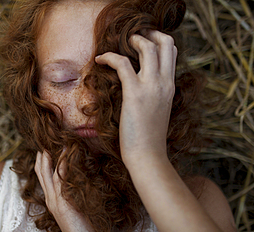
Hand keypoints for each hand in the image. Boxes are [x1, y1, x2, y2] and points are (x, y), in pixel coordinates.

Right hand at [34, 151, 99, 231]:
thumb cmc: (81, 227)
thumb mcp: (74, 207)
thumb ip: (71, 195)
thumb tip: (76, 181)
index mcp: (52, 199)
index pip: (43, 177)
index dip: (43, 162)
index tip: (45, 149)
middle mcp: (50, 198)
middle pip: (41, 172)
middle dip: (43, 156)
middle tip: (46, 142)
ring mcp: (55, 200)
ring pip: (48, 173)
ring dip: (52, 157)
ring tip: (57, 143)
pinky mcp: (63, 202)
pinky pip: (60, 178)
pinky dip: (63, 163)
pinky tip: (66, 153)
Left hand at [95, 30, 176, 164]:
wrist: (148, 155)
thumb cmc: (149, 137)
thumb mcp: (157, 111)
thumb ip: (154, 95)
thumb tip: (141, 87)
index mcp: (170, 86)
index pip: (172, 52)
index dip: (158, 41)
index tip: (143, 41)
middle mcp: (164, 83)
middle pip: (165, 43)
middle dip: (149, 33)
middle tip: (133, 36)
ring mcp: (151, 87)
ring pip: (147, 47)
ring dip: (132, 40)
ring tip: (119, 43)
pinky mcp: (134, 93)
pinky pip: (122, 64)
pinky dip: (110, 57)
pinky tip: (100, 59)